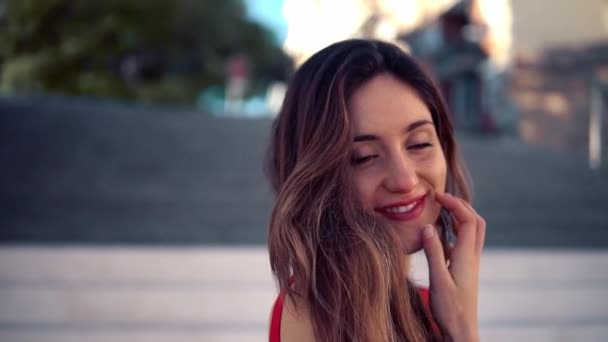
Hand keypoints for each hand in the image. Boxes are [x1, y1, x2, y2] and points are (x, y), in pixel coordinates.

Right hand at [421, 192, 485, 341]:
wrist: (462, 332)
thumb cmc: (450, 310)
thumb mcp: (438, 280)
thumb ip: (433, 252)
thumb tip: (429, 226)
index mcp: (467, 257)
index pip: (467, 220)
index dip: (454, 204)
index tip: (437, 196)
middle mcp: (472, 257)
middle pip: (476, 222)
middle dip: (461, 205)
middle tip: (442, 199)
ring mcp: (470, 264)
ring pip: (472, 232)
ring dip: (460, 217)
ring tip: (441, 210)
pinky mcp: (465, 270)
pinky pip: (463, 243)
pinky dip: (454, 232)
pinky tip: (440, 235)